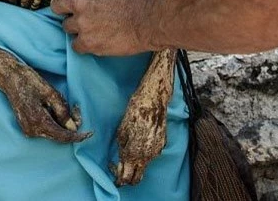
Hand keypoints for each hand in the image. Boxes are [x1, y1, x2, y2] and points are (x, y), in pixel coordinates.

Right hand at [0, 55, 90, 142]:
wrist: (10, 79)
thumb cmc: (30, 82)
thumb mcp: (51, 93)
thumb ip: (63, 111)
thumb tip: (73, 127)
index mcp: (38, 122)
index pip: (63, 136)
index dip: (78, 136)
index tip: (90, 133)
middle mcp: (32, 130)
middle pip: (58, 135)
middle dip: (71, 126)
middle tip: (76, 110)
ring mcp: (28, 130)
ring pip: (53, 132)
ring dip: (63, 123)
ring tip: (65, 106)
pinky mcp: (27, 127)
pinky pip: (45, 129)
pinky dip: (54, 122)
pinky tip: (55, 109)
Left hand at [48, 0, 158, 54]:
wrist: (152, 20)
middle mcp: (78, 1)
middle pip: (56, 5)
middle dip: (66, 8)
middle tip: (80, 11)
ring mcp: (81, 23)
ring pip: (66, 26)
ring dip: (77, 26)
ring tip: (94, 27)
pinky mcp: (87, 42)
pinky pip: (75, 45)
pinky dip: (85, 43)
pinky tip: (98, 39)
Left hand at [113, 70, 170, 185]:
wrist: (153, 100)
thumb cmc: (134, 112)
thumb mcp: (121, 132)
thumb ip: (121, 149)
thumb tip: (121, 159)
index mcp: (134, 154)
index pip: (126, 178)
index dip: (118, 177)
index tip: (114, 167)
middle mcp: (147, 156)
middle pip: (137, 178)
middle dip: (129, 176)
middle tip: (122, 167)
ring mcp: (156, 151)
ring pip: (145, 165)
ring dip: (137, 162)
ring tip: (132, 148)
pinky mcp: (163, 144)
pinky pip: (152, 154)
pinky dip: (145, 153)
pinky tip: (141, 139)